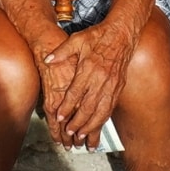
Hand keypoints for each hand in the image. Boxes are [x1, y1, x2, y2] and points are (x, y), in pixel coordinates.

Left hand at [42, 21, 134, 148]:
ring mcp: (111, 84)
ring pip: (101, 111)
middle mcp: (101, 79)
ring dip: (91, 126)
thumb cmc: (98, 36)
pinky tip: (97, 127)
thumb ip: (62, 51)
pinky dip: (103, 120)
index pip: (76, 92)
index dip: (67, 107)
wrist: (122, 34)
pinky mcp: (118, 87)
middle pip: (88, 106)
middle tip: (69, 133)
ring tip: (82, 137)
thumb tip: (47, 60)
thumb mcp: (77, 39)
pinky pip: (110, 108)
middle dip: (78, 122)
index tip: (59, 117)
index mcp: (89, 68)